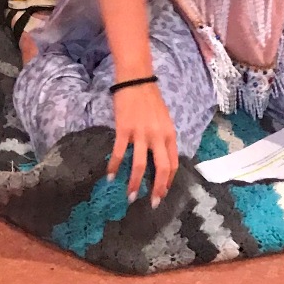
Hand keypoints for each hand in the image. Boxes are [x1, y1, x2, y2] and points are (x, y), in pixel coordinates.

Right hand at [107, 82, 178, 207]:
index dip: (168, 182)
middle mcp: (158, 136)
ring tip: (130, 197)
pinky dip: (114, 166)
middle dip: (157, 189)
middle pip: (161, 169)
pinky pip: (119, 152)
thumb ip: (164, 139)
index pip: (173, 164)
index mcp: (169, 134)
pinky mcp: (124, 129)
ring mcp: (141, 133)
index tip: (162, 193)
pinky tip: (110, 176)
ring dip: (135, 184)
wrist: (137, 79)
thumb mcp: (164, 120)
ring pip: (139, 165)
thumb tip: (161, 160)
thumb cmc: (151, 99)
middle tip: (152, 203)